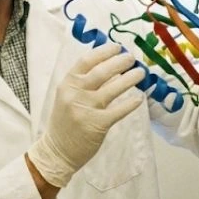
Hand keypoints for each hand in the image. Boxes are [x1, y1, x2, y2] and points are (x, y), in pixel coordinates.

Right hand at [27, 43, 145, 186]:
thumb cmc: (64, 122)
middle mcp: (75, 94)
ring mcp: (86, 109)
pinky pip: (119, 110)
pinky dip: (131, 103)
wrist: (57, 151)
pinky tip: (139, 98)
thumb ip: (83, 83)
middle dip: (120, 62)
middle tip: (132, 58)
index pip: (86, 61)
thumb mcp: (67, 97)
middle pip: (102, 72)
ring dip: (130, 79)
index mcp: (67, 84)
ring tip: (140, 73)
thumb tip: (111, 68)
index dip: (104, 52)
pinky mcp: (97, 124)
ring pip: (113, 89)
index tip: (117, 47)